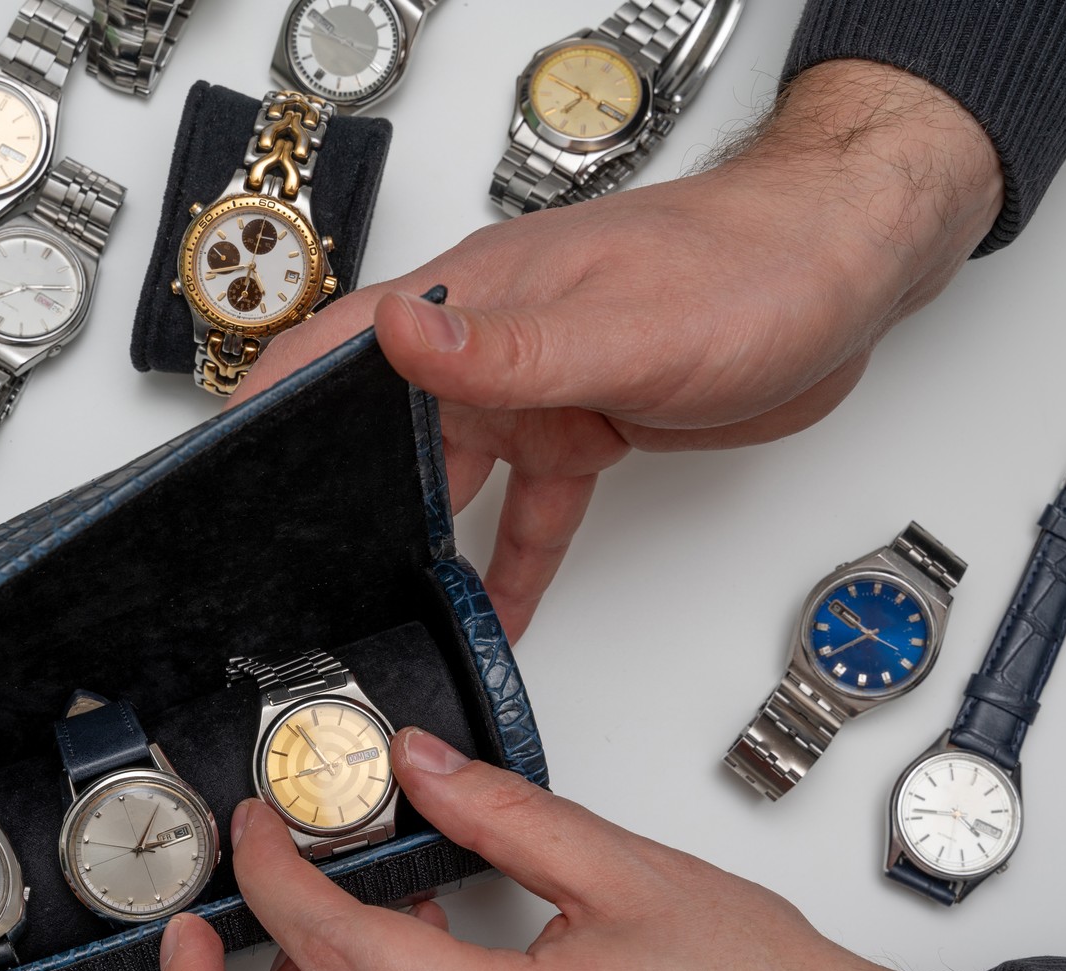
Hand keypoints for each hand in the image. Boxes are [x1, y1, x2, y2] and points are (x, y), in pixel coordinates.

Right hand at [231, 60, 1003, 641]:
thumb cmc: (748, 267)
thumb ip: (510, 347)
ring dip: (423, 539)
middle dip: (336, 490)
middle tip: (294, 562)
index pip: (342, 347)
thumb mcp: (624, 322)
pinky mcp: (587, 426)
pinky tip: (495, 609)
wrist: (848, 271)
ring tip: (385, 606)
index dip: (271, 401)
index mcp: (477, 302)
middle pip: (385, 426)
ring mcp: (538, 386)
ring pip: (456, 477)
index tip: (216, 460)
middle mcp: (492, 343)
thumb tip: (400, 335)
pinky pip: (531, 508)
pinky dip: (512, 560)